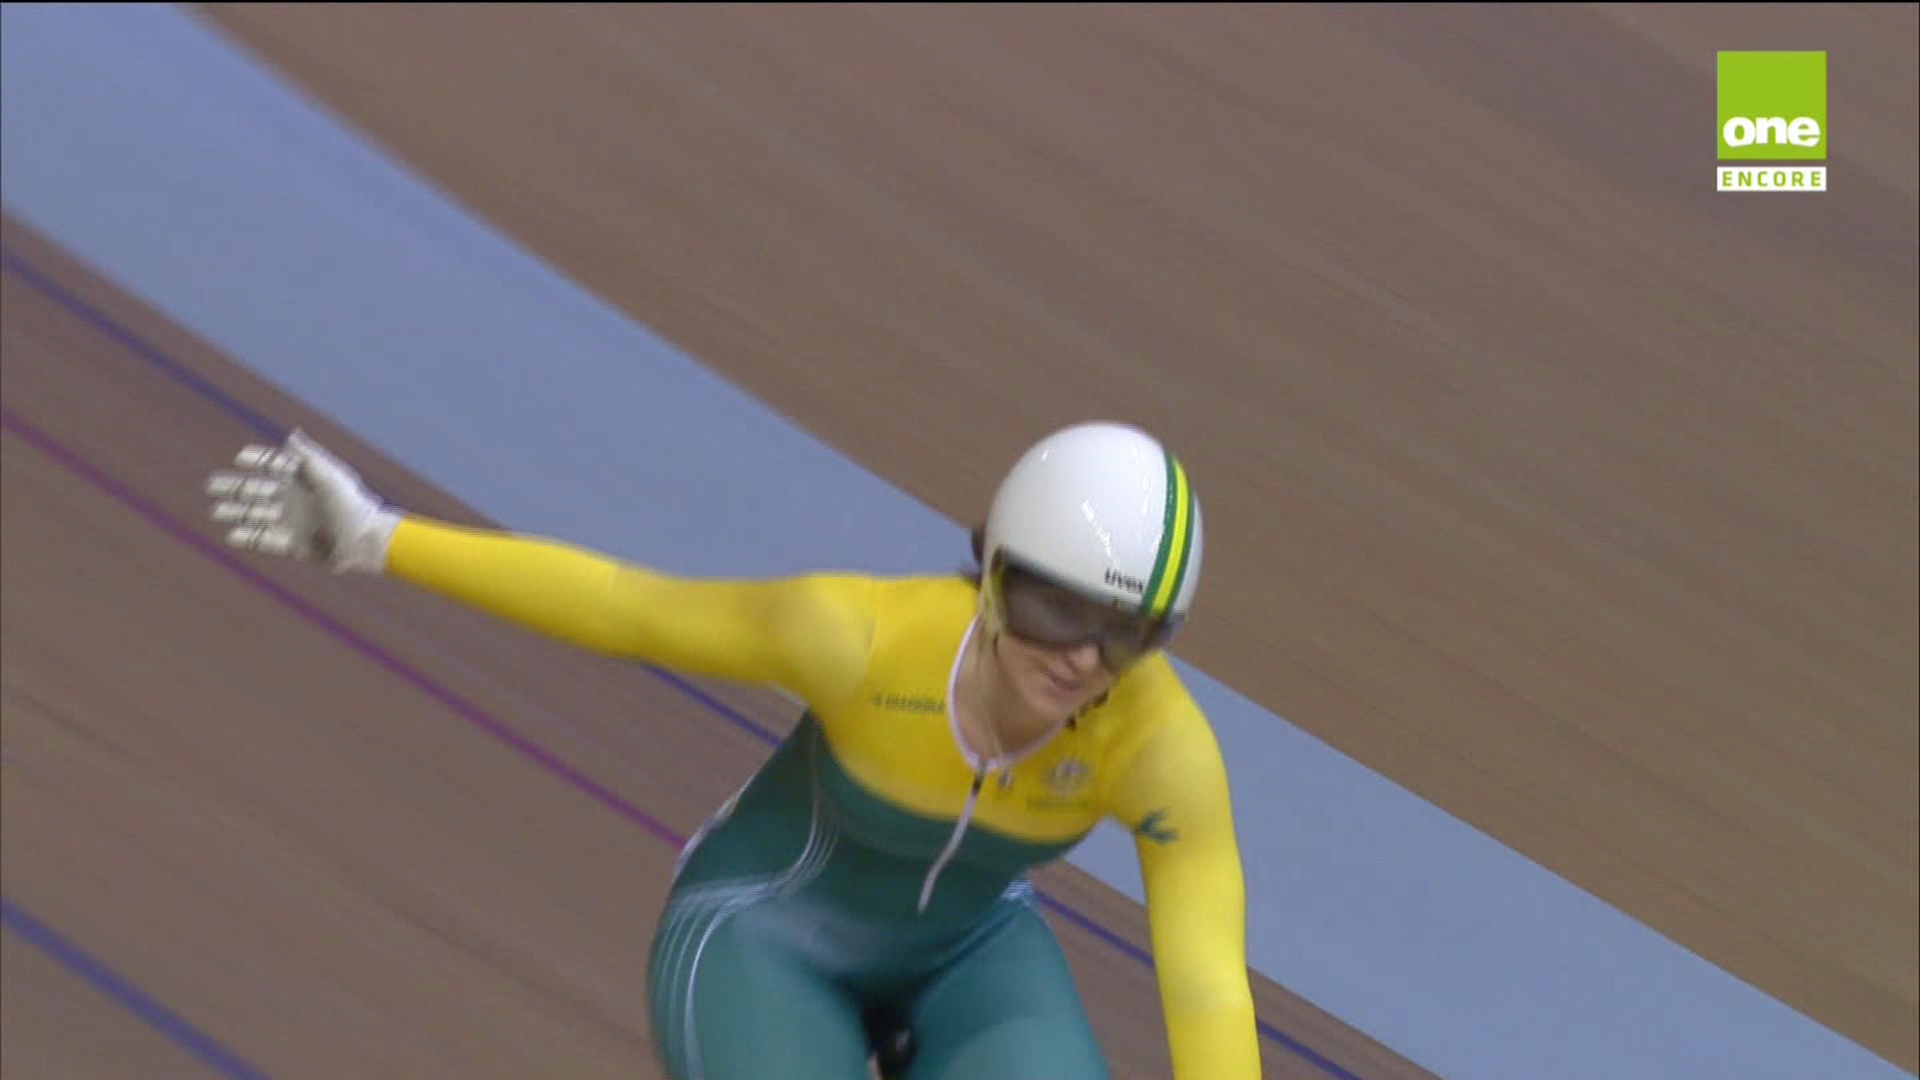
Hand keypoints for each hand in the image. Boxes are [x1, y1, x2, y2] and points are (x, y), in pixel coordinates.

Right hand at [205, 429, 399, 573]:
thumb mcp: (330, 477)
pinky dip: (248, 538)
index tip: (240, 458)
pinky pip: (264, 540)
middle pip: (257, 490)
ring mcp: (291, 522)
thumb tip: (291, 435)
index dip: (258, 460)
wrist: (364, 541)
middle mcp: (294, 499)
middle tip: (210, 485)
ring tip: (215, 511)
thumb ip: (308, 457)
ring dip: (235, 512)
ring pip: (256, 515)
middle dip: (234, 487)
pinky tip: (230, 536)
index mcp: (303, 479)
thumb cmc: (351, 506)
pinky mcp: (293, 544)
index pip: (274, 465)